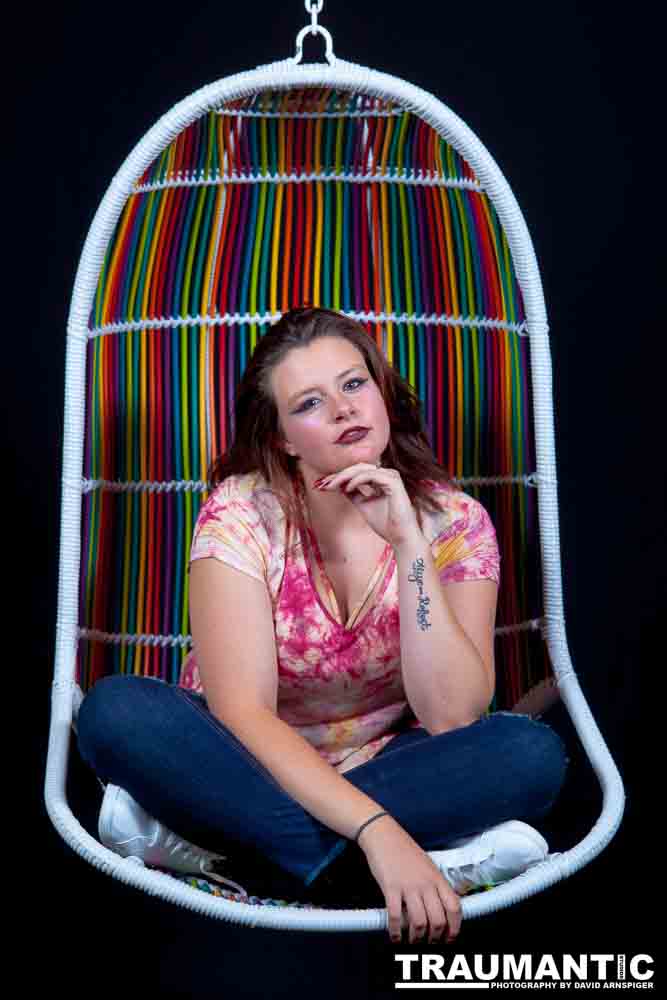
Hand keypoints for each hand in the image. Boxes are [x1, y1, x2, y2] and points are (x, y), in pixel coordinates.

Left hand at [315, 463, 421, 548]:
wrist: (400, 537)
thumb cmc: (385, 523)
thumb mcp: (362, 505)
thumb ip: (352, 493)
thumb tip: (336, 485)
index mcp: (381, 479)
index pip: (357, 472)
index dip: (338, 477)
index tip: (322, 485)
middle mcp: (387, 474)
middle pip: (357, 468)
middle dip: (338, 475)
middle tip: (322, 484)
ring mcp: (391, 476)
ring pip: (362, 469)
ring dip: (344, 476)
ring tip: (330, 486)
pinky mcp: (393, 481)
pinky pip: (370, 475)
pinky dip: (356, 480)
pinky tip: (346, 488)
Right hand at [357, 814, 462, 945]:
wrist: (383, 834)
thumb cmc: (404, 850)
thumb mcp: (427, 865)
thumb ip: (435, 885)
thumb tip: (441, 907)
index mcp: (437, 878)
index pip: (454, 907)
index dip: (454, 928)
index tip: (449, 938)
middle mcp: (426, 883)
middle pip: (437, 920)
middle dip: (434, 938)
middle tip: (429, 943)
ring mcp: (408, 886)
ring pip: (419, 923)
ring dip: (416, 938)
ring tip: (412, 941)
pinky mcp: (391, 887)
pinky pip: (396, 916)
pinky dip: (395, 931)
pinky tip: (395, 936)